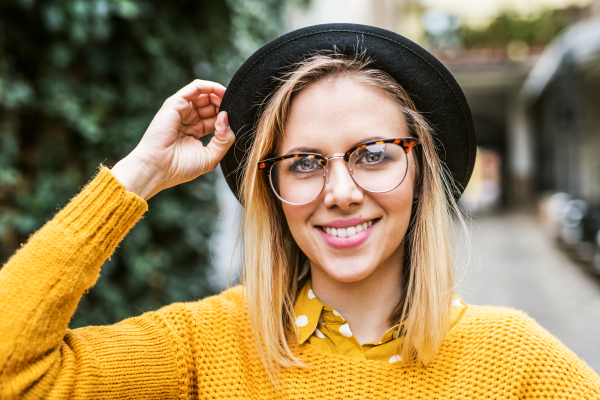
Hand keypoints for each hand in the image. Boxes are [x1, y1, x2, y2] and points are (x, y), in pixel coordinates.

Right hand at [111, 80, 234, 199]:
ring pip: (205, 95)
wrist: (158, 168)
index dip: (227, 117)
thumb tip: (226, 117)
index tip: (239, 119)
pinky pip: (196, 87)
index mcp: (195, 131)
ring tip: (230, 100)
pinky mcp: (176, 103)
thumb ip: (224, 139)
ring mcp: (181, 110)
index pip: (215, 118)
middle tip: (236, 108)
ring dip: (220, 95)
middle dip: (225, 104)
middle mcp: (188, 119)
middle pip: (211, 104)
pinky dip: (210, 86)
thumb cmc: (180, 167)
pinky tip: (222, 92)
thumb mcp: (211, 157)